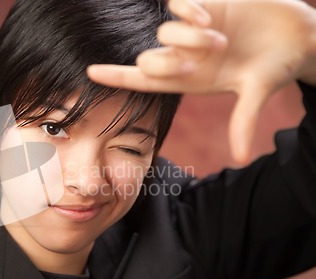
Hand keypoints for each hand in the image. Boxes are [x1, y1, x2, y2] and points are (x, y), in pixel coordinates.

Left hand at [87, 0, 315, 161]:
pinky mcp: (203, 7)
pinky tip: (210, 15)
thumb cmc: (277, 65)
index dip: (117, 77)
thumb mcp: (258, 91)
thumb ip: (244, 120)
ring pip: (163, 33)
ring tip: (220, 38)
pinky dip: (189, 11)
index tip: (89, 73)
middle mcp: (185, 58)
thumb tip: (239, 158)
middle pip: (149, 60)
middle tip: (209, 56)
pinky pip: (177, 6)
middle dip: (172, 60)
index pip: (144, 81)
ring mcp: (191, 33)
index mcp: (191, 81)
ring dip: (189, 37)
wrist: (298, 35)